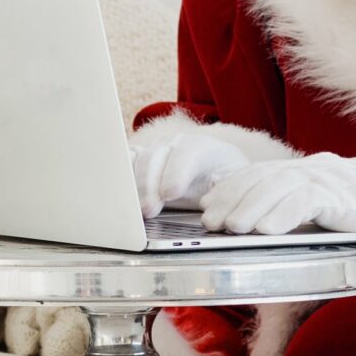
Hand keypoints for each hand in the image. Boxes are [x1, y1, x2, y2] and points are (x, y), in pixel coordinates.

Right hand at [132, 131, 250, 215]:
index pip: (186, 152)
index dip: (176, 172)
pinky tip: (121, 194)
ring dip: (135, 186)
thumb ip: (229, 186)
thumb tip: (221, 189)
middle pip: (156, 156)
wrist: (215, 173)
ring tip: (137, 210)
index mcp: (201, 147)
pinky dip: (121, 177)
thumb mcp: (235, 183)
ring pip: (139, 160)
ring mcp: (156, 151)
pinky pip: (126, 163)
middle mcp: (175, 145)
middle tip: (149, 210)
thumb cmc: (225, 180)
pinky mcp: (141, 162)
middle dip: (150, 184)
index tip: (170, 194)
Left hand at [196, 152, 355, 241]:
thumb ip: (297, 203)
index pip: (257, 173)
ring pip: (278, 187)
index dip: (229, 188)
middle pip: (261, 178)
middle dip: (231, 199)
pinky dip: (282, 214)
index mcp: (305, 169)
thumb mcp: (326, 202)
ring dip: (250, 208)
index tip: (208, 206)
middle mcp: (311, 168)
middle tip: (210, 221)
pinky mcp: (341, 194)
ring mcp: (326, 179)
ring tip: (232, 228)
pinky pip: (306, 200)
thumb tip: (260, 222)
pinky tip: (266, 229)